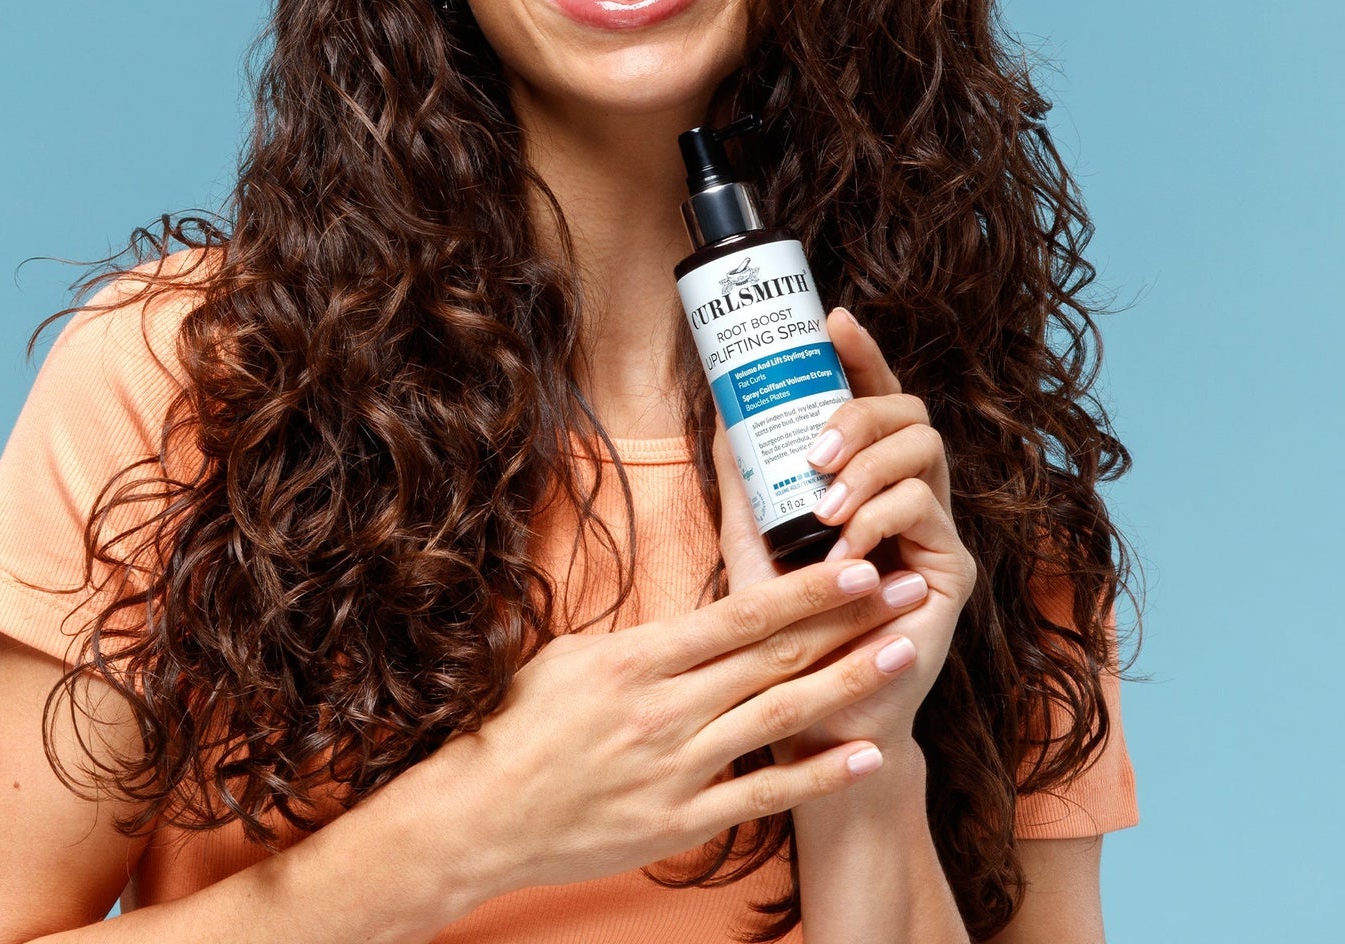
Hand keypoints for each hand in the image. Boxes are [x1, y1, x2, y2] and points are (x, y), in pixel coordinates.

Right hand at [417, 547, 920, 899]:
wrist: (480, 813)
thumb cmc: (520, 725)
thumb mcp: (574, 657)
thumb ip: (645, 640)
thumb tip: (700, 618)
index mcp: (640, 658)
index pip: (741, 614)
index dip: (806, 588)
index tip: (857, 564)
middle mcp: (666, 708)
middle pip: (777, 656)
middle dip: (849, 620)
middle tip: (906, 589)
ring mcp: (678, 768)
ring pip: (782, 718)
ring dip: (850, 684)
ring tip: (905, 655)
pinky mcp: (681, 822)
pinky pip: (763, 797)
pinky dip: (819, 776)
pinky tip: (869, 754)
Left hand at [761, 306, 976, 758]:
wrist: (814, 710)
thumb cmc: (785, 625)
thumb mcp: (753, 539)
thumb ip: (747, 478)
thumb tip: (724, 408)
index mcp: (867, 476)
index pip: (875, 398)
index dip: (861, 355)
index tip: (833, 319)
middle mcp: (909, 492)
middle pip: (908, 411)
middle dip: (858, 415)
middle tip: (812, 453)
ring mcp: (936, 528)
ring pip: (922, 450)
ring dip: (866, 465)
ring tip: (823, 505)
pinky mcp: (952, 568)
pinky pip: (926, 509)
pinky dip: (880, 516)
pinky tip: (844, 549)